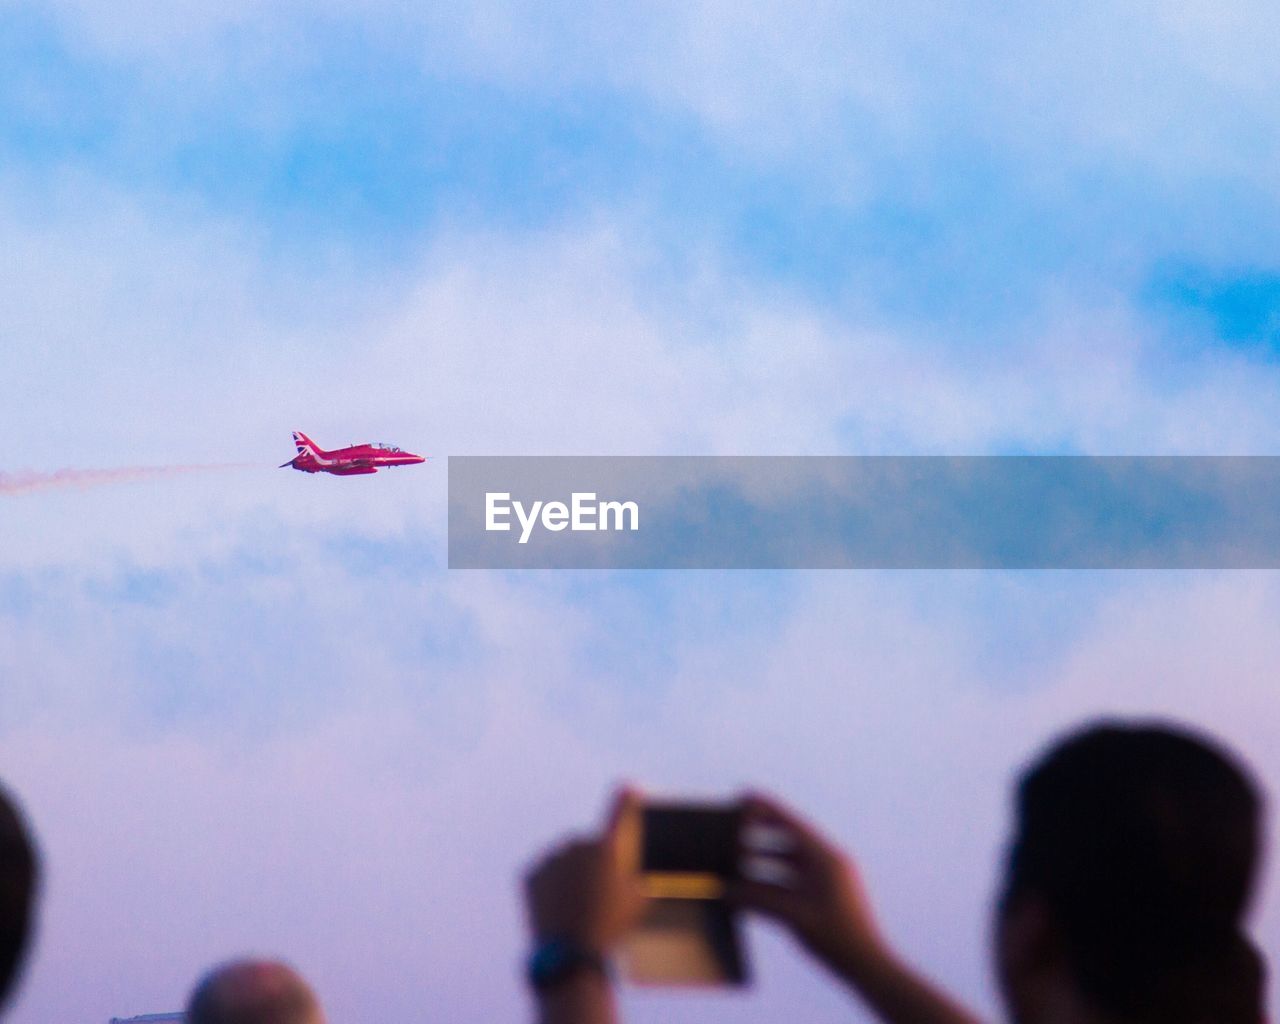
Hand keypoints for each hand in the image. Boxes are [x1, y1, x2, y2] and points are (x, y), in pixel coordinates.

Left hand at [524, 788, 647, 952]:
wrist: (570, 953)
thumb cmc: (611, 927)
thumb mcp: (638, 902)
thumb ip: (633, 878)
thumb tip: (627, 875)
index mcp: (607, 848)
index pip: (618, 812)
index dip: (625, 799)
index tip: (629, 786)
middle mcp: (577, 846)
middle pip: (585, 846)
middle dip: (589, 863)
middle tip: (593, 895)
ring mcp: (550, 858)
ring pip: (562, 861)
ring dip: (567, 875)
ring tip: (573, 907)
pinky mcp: (530, 873)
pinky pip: (543, 875)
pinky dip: (548, 887)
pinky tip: (556, 909)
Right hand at [731, 793, 887, 983]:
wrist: (868, 967)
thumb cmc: (838, 940)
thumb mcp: (795, 917)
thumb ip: (759, 902)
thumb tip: (727, 892)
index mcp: (826, 859)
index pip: (791, 825)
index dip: (767, 808)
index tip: (745, 795)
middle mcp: (827, 864)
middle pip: (788, 840)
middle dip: (760, 834)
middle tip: (733, 827)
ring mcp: (827, 880)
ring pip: (788, 864)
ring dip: (763, 863)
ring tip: (735, 861)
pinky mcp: (824, 897)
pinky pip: (792, 882)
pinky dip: (771, 884)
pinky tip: (750, 891)